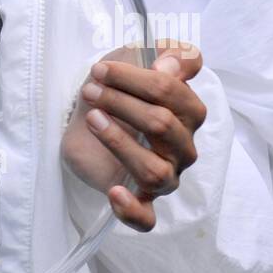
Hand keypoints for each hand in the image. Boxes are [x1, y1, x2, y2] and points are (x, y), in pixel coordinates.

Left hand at [60, 40, 206, 231]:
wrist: (84, 113)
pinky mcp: (139, 198)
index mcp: (188, 112)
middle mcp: (182, 147)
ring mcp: (164, 176)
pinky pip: (147, 218)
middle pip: (162, 126)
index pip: (171, 93)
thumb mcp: (139, 57)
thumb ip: (170, 54)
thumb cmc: (118, 86)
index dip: (134, 79)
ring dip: (119, 142)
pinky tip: (113, 191)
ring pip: (155, 171)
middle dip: (121, 102)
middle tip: (90, 90)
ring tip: (92, 119)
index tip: (100, 70)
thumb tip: (169, 67)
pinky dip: (132, 210)